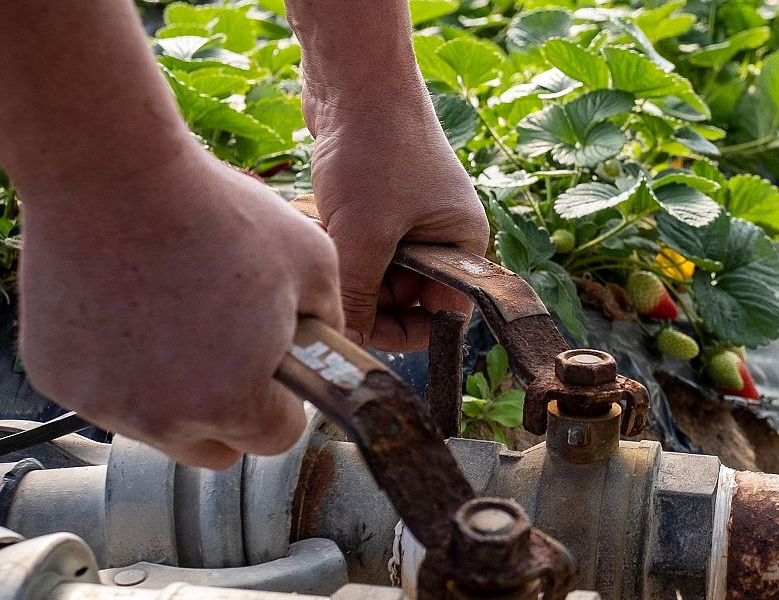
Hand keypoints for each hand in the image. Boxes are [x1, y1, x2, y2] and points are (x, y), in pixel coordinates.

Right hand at [17, 149, 341, 468]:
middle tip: (226, 350)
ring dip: (170, 392)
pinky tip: (125, 306)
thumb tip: (325, 352)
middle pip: (212, 448)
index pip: (273, 440)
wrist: (108, 172)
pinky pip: (102, 391)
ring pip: (155, 424)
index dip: (282, 403)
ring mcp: (102, 402)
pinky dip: (116, 366)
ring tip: (173, 316)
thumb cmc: (214, 211)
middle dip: (228, 412)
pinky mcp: (54, 377)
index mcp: (232, 401)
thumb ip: (330, 324)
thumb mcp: (313, 261)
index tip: (274, 370)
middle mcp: (162, 419)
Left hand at [305, 92, 488, 350]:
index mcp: (462, 246)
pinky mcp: (375, 200)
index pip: (442, 315)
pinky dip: (334, 238)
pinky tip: (316, 217)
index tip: (362, 331)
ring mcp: (407, 216)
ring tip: (322, 236)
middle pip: (402, 297)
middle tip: (332, 277)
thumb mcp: (365, 234)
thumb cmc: (377, 148)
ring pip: (372, 270)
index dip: (403, 330)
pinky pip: (355, 241)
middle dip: (364, 293)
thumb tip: (346, 346)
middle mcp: (440, 235)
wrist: (354, 76)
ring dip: (343, 264)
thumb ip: (357, 296)